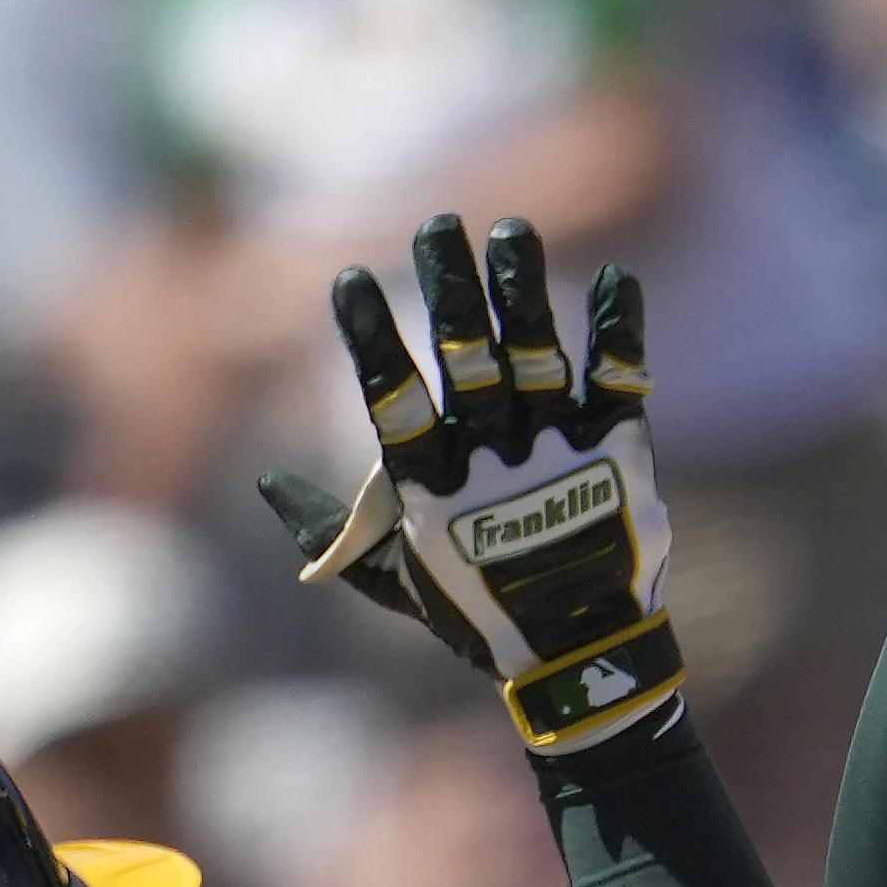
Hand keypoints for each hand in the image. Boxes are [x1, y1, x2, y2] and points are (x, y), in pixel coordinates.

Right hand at [256, 213, 684, 755]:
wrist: (582, 661)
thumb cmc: (479, 616)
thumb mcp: (394, 580)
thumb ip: (331, 533)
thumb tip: (263, 483)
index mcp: (431, 486)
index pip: (391, 399)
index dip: (372, 340)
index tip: (350, 279)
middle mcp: (493, 458)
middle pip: (467, 357)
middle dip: (450, 287)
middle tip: (439, 225)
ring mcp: (558, 452)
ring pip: (537, 354)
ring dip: (523, 290)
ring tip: (513, 232)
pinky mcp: (619, 455)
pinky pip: (620, 380)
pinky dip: (621, 331)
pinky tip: (623, 280)